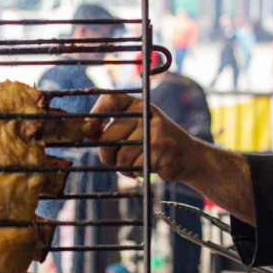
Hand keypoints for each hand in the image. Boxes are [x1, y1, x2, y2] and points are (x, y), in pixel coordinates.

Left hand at [82, 94, 196, 182]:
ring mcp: (154, 132)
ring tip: (135, 164)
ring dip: (122, 166)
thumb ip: (113, 128)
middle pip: (108, 136)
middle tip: (116, 160)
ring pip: (119, 156)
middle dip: (107, 155)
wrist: (187, 155)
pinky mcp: (159, 151)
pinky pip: (133, 166)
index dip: (94, 114)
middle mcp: (146, 114)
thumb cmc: (154, 142)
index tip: (87, 130)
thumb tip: (85, 131)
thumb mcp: (136, 127)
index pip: (110, 100)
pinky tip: (144, 168)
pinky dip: (134, 172)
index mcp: (138, 104)